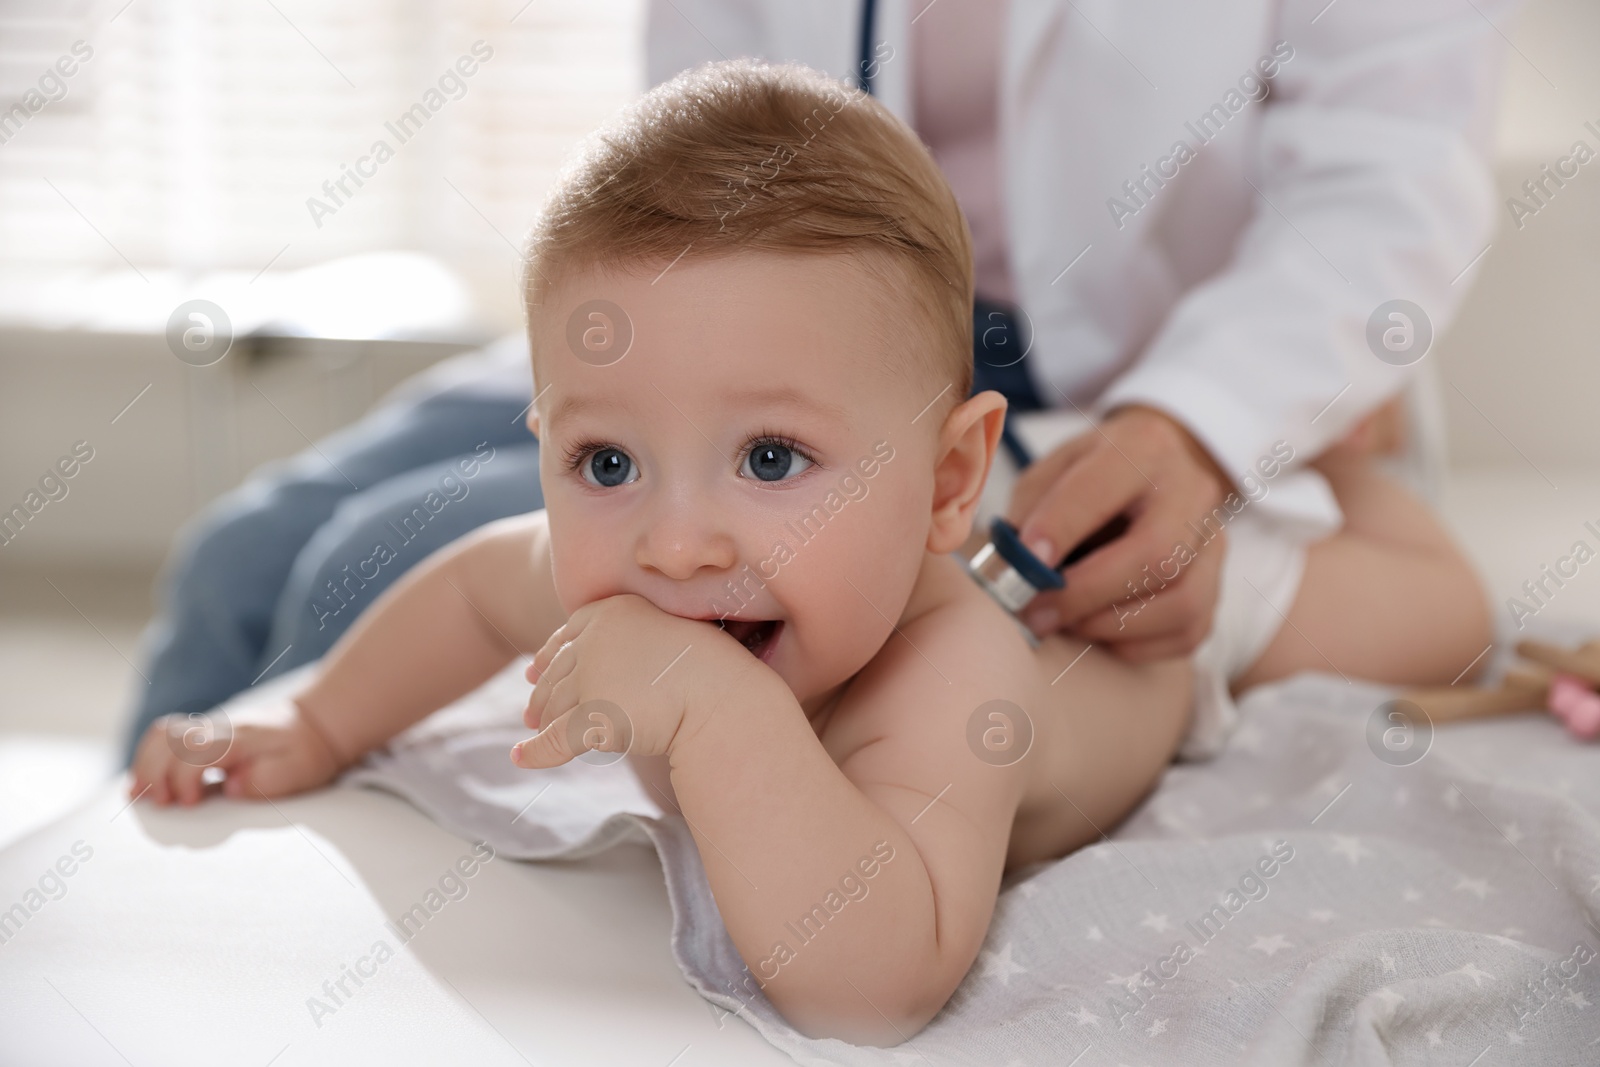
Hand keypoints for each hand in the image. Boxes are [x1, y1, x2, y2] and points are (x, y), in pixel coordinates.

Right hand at [129, 696, 345, 805]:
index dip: (184, 780)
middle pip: (169, 740)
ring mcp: (209, 727)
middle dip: (155, 775)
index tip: (190, 804)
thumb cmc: (305, 754)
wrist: (314, 726)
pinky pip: (164, 737)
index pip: (196, 751)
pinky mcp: (203, 734)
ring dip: (145, 766)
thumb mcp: (298, 771)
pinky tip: (142, 784)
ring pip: (161, 734)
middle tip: (163, 805)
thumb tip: (231, 787)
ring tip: (143, 796)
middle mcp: (219, 728)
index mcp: (241, 738)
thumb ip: (265, 779)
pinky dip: (147, 759)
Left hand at [511, 594, 767, 768]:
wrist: (724, 696)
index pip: (569, 633)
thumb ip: (637, 643)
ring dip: (542, 719)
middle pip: (558, 669)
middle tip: (531, 711)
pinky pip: (556, 738)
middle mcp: (596, 638)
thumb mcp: (670, 639)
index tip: (535, 670)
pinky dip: (537, 751)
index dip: (549, 655)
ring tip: (535, 730)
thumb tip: (615, 664)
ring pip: (555, 704)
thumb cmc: (712, 670)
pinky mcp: (594, 716)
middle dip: (541, 691)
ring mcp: (592, 676)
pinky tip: (522, 758)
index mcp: (614, 611)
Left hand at [1007, 405, 1229, 660]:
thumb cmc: (1087, 479)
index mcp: (1143, 447)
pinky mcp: (1217, 586)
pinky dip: (1135, 644)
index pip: (1102, 490)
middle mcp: (1191, 490)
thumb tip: (1012, 569)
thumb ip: (1030, 511)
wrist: (1149, 479)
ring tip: (1065, 624)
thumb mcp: (1050, 473)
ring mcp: (1214, 541)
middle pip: (1156, 554)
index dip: (1061, 529)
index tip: (1023, 564)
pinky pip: (1187, 633)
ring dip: (1111, 625)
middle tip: (1036, 613)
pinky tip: (1098, 633)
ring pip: (1180, 601)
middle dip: (1086, 593)